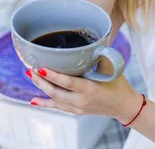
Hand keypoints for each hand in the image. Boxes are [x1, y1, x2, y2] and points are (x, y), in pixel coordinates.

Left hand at [26, 68, 142, 121]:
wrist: (124, 106)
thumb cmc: (119, 85)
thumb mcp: (111, 69)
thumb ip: (99, 57)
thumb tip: (89, 42)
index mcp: (90, 89)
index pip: (67, 82)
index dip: (53, 76)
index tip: (41, 68)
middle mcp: (81, 100)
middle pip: (55, 91)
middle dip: (41, 80)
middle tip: (30, 68)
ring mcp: (78, 108)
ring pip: (54, 99)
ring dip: (41, 88)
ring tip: (30, 76)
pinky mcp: (76, 111)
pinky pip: (57, 107)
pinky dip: (45, 103)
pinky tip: (33, 100)